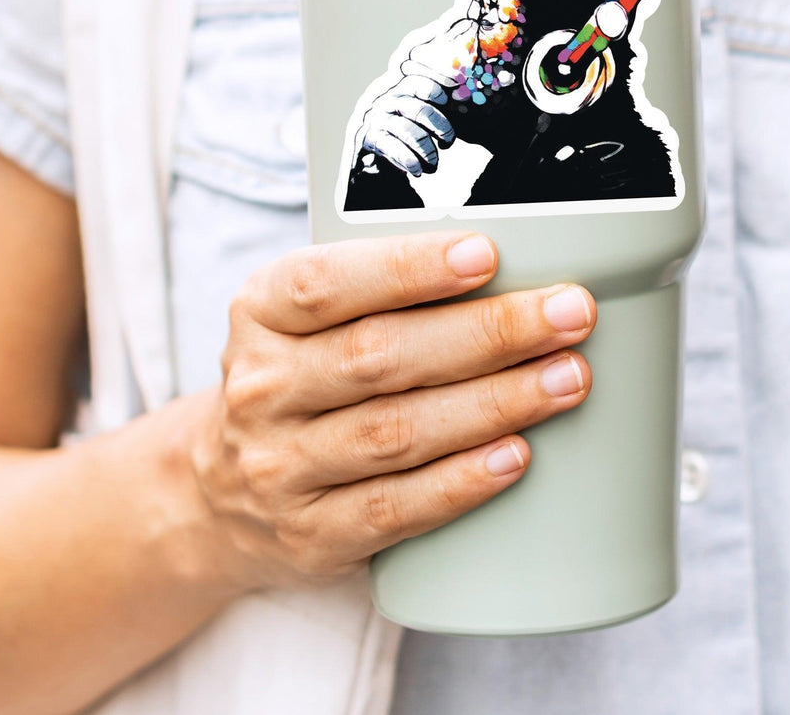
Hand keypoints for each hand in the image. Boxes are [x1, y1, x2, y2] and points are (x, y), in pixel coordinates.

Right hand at [189, 232, 594, 589]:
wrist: (221, 492)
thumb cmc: (299, 376)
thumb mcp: (305, 316)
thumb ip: (379, 285)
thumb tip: (510, 254)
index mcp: (262, 312)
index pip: (327, 282)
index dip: (408, 267)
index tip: (486, 254)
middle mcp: (264, 387)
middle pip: (381, 355)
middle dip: (488, 332)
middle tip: (568, 314)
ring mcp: (282, 467)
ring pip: (396, 432)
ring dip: (493, 403)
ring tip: (565, 378)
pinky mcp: (312, 534)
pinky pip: (395, 508)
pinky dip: (461, 481)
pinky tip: (514, 454)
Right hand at [356, 75, 454, 175]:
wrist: (370, 137)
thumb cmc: (404, 117)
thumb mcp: (416, 101)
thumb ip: (436, 95)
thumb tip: (464, 94)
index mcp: (401, 83)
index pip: (421, 75)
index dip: (441, 80)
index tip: (457, 90)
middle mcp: (389, 97)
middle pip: (421, 110)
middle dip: (441, 127)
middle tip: (448, 140)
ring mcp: (379, 117)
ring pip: (409, 133)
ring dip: (427, 151)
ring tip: (433, 163)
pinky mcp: (372, 138)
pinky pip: (395, 149)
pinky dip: (410, 161)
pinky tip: (418, 170)